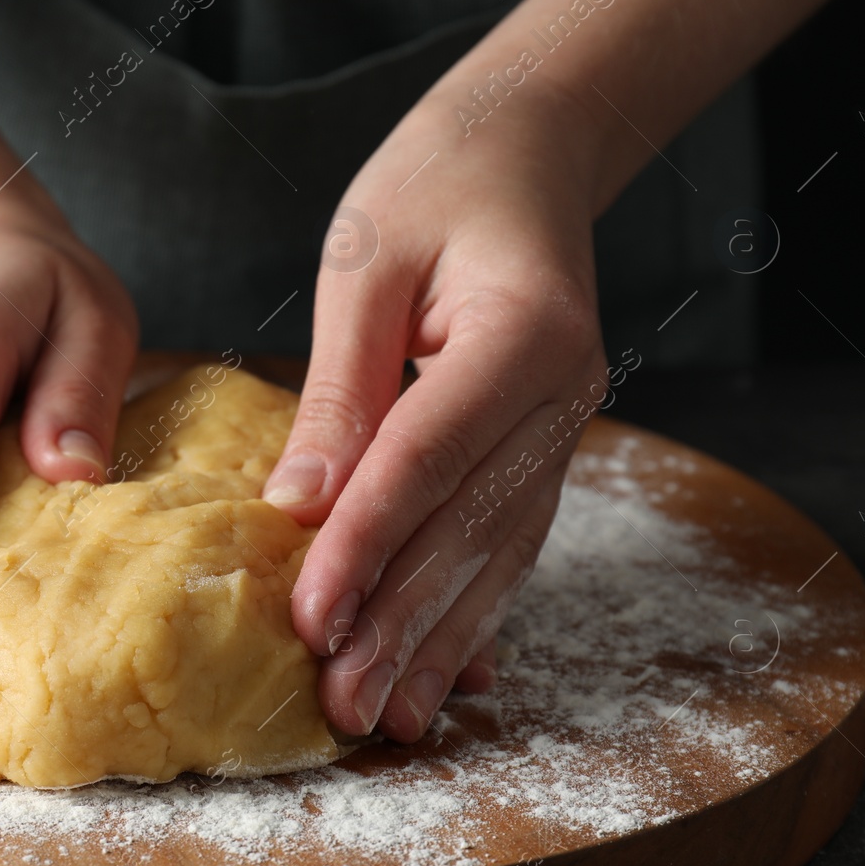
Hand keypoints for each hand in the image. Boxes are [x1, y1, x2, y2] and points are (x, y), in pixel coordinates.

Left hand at [265, 82, 608, 741]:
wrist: (526, 149)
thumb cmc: (435, 183)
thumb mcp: (367, 266)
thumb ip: (339, 390)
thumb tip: (297, 506)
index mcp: (526, 333)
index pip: (430, 459)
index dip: (367, 544)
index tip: (310, 617)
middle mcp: (564, 395)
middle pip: (470, 528)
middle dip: (401, 622)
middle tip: (342, 702)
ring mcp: (567, 427)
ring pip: (498, 554)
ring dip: (440, 641)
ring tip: (388, 717)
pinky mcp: (546, 446)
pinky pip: (508, 542)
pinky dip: (473, 611)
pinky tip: (447, 674)